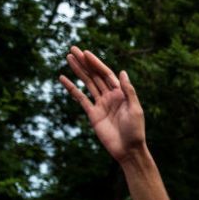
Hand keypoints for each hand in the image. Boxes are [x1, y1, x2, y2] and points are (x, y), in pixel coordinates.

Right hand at [59, 46, 145, 162]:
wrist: (128, 150)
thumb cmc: (135, 131)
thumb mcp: (135, 109)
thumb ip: (128, 91)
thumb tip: (122, 72)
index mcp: (121, 93)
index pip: (106, 74)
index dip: (96, 63)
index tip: (85, 53)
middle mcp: (110, 96)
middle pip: (95, 76)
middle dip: (84, 63)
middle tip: (73, 49)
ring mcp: (100, 104)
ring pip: (87, 84)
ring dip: (78, 71)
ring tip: (68, 58)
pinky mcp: (93, 114)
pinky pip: (80, 99)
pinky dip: (72, 89)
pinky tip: (63, 79)